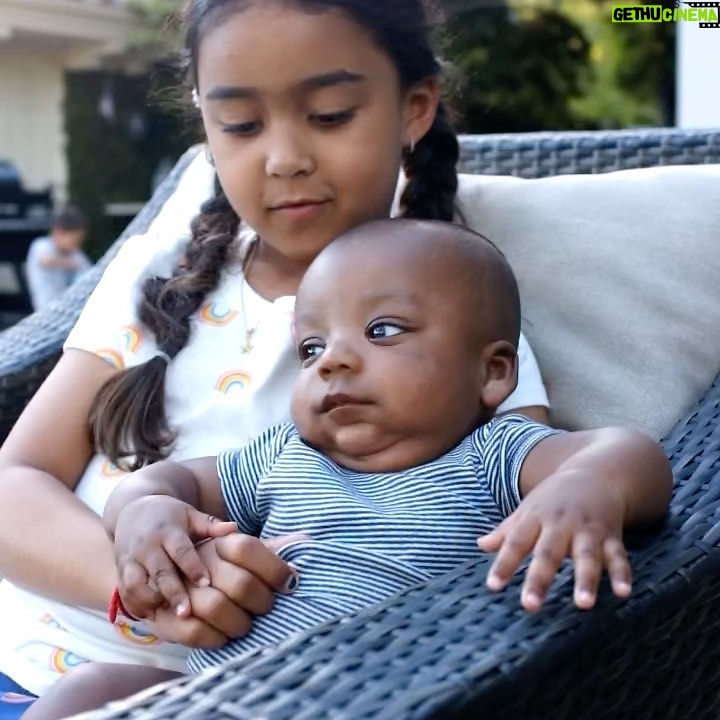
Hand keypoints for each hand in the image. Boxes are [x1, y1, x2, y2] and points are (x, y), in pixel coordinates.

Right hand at [114, 495, 236, 618]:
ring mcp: (131, 560)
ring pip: (136, 584)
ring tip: (168, 617)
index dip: (193, 567)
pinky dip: (136, 605)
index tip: (207, 584)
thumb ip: (210, 525)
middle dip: (173, 593)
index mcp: (168, 531)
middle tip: (187, 614)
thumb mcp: (190, 514)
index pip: (181, 551)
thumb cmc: (170, 516)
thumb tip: (234, 529)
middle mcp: (147, 546)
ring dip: (151, 602)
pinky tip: (152, 617)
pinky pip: (124, 592)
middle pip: (159, 572)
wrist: (132, 510)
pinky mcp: (120, 571)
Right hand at [151, 534, 304, 647]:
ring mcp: (176, 583)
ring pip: (215, 606)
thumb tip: (307, 540)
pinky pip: (192, 630)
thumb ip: (269, 547)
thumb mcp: (235, 548)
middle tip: (265, 609)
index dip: (274, 569)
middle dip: (259, 601)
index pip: (248, 548)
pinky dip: (212, 637)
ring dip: (237, 622)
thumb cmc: (209, 560)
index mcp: (217, 541)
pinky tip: (222, 636)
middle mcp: (196, 557)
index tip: (290, 584)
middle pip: (239, 583)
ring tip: (244, 625)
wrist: (152, 557)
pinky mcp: (158, 609)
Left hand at [477, 470, 630, 611]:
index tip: (493, 586)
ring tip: (583, 604)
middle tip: (529, 606)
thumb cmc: (554, 498)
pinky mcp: (612, 535)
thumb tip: (480, 545)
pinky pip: (618, 556)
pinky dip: (622, 574)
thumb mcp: (527, 509)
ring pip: (586, 556)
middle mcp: (561, 524)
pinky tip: (623, 593)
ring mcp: (588, 530)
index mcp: (536, 519)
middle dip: (539, 579)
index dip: (504, 563)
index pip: (516, 542)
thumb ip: (506, 531)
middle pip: (548, 553)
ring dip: (586, 580)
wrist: (595, 473)